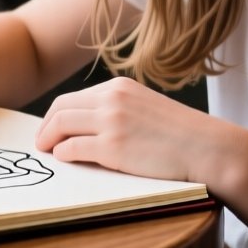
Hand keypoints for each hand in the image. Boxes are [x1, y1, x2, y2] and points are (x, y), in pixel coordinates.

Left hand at [35, 77, 247, 190]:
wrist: (206, 148)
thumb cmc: (180, 134)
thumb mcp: (146, 106)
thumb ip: (118, 108)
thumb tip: (87, 124)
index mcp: (119, 87)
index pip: (71, 98)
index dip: (54, 115)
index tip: (49, 129)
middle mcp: (111, 99)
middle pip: (60, 110)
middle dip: (45, 128)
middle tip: (41, 143)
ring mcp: (111, 122)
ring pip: (61, 128)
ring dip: (49, 141)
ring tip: (49, 153)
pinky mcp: (113, 148)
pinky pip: (73, 150)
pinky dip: (64, 156)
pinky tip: (66, 161)